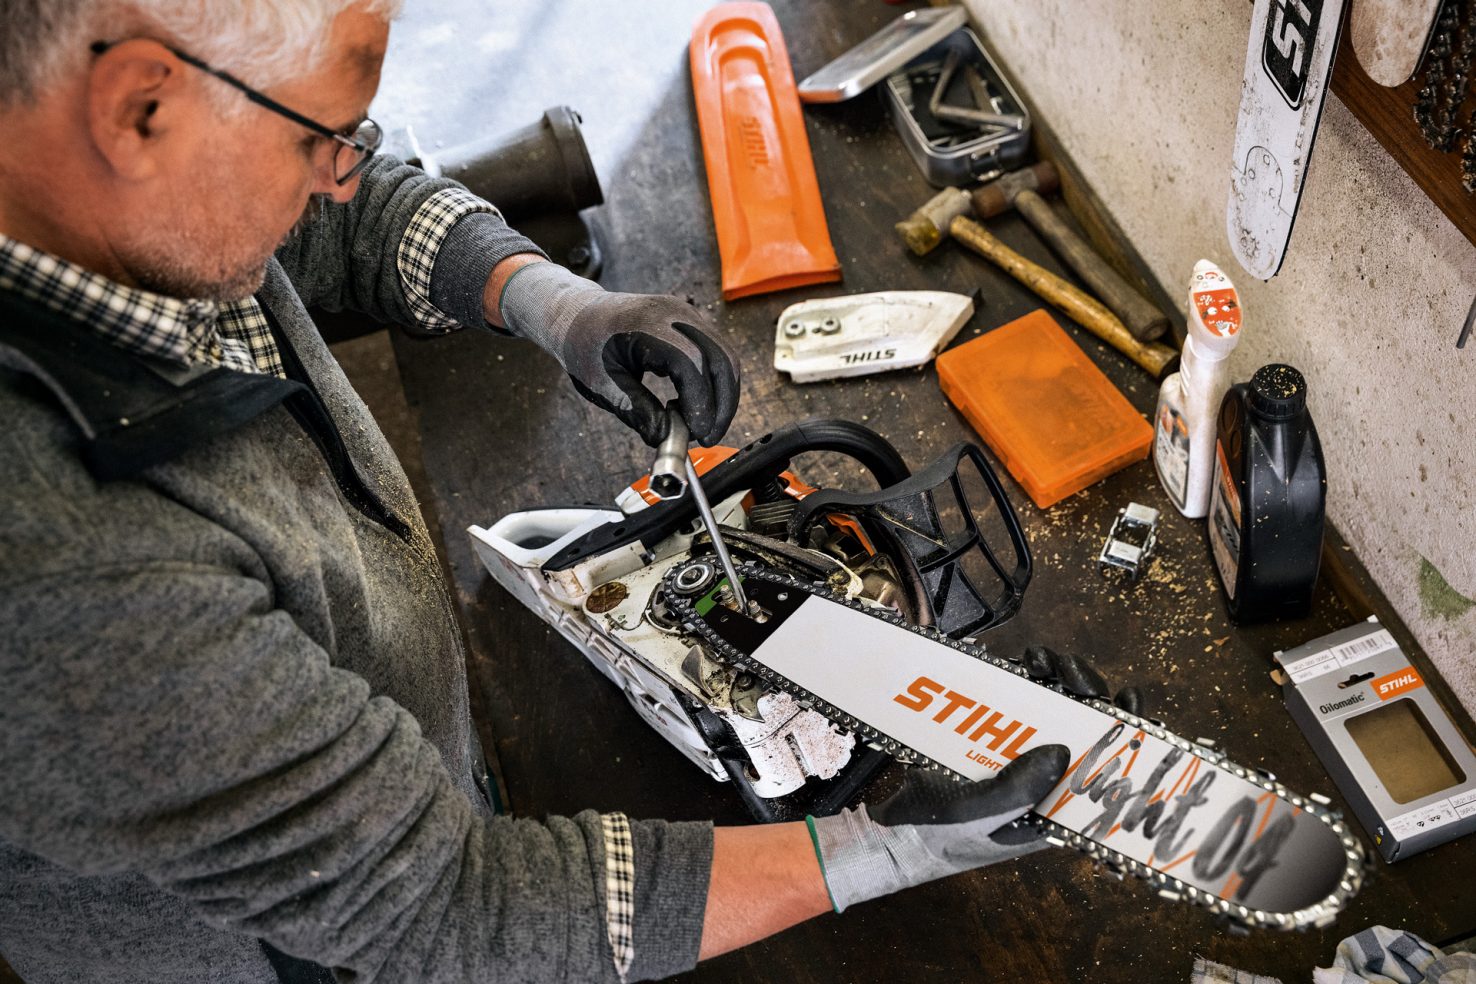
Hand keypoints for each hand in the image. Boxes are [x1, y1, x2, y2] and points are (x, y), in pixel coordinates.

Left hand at [496, 261, 739, 445]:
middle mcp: (674, 313)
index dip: (701, 403)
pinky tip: (696, 405)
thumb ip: (636, 410)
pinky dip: (715, 382)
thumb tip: (664, 436)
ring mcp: (686, 314)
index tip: (697, 434)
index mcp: (646, 325)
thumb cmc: (583, 345)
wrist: (577, 313)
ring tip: (703, 426)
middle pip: (720, 358)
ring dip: (723, 395)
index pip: (692, 364)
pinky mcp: (690, 322)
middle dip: (723, 404)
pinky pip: (716, 352)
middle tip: (708, 437)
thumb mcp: (601, 384)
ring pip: (725, 356)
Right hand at [807, 647, 1143, 912]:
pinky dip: (1023, 678)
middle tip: (1069, 670)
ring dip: (1055, 680)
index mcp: (1055, 806)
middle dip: (1083, 694)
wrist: (896, 828)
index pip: (1105, 769)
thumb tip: (1064, 751)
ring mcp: (1020, 751)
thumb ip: (1019, 788)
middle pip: (1082, 728)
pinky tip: (1025, 663)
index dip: (1124, 736)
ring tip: (1043, 660)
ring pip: (1053, 708)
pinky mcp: (992, 731)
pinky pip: (1017, 700)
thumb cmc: (945, 834)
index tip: (1129, 702)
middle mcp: (1045, 777)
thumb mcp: (981, 814)